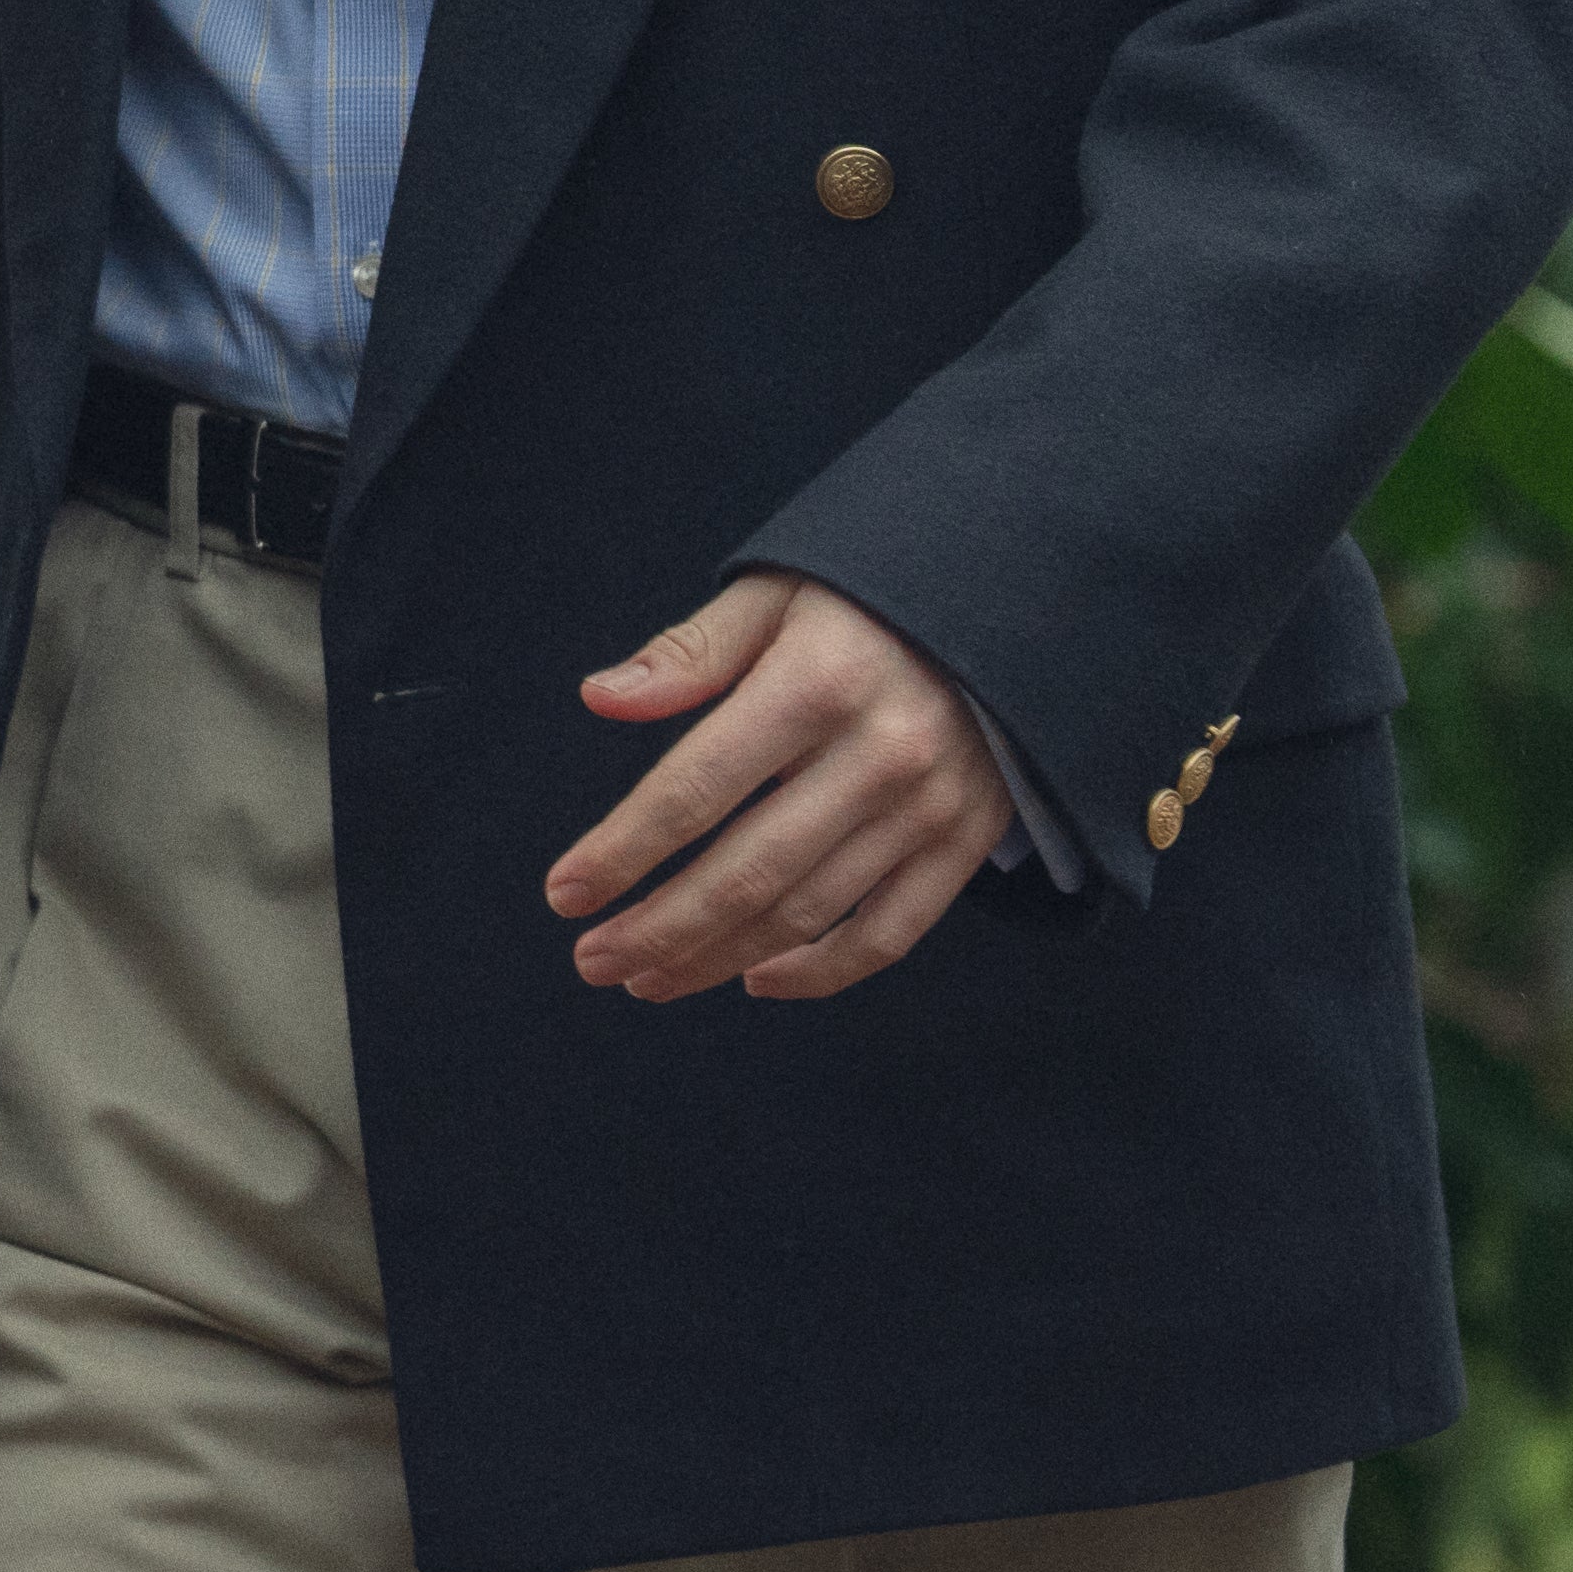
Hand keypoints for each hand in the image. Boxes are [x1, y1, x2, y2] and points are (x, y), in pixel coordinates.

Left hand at [547, 572, 1001, 1002]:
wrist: (1008, 604)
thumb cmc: (867, 601)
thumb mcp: (777, 593)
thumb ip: (690, 652)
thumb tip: (600, 698)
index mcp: (816, 682)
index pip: (696, 787)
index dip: (624, 850)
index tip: (564, 894)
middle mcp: (879, 753)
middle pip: (747, 872)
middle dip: (659, 929)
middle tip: (593, 962)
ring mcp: (929, 807)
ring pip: (806, 914)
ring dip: (717, 959)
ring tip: (649, 978)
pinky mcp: (967, 841)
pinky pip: (888, 934)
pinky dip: (820, 973)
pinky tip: (755, 978)